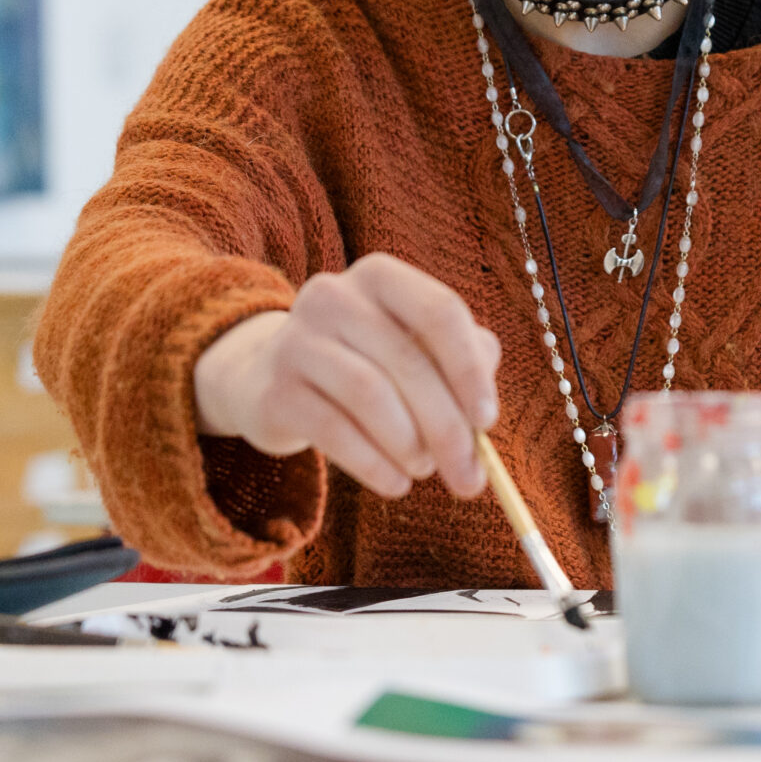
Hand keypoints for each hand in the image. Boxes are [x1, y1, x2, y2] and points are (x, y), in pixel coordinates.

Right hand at [193, 254, 500, 498]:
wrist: (271, 378)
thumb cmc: (367, 362)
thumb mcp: (417, 347)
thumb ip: (465, 362)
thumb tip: (482, 418)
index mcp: (381, 277)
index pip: (440, 312)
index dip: (469, 370)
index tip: (489, 421)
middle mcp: (334, 296)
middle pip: (408, 361)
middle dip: (448, 428)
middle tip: (469, 478)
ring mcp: (297, 340)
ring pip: (370, 395)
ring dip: (410, 445)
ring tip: (423, 469)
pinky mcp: (275, 390)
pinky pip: (334, 430)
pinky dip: (373, 464)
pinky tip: (395, 484)